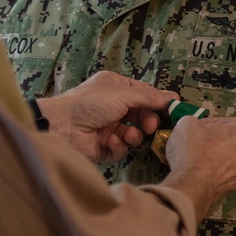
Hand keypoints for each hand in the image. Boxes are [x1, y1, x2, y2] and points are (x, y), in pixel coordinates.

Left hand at [36, 70, 175, 162]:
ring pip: (135, 134)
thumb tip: (173, 97)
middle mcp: (114, 106)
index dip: (158, 102)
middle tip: (149, 126)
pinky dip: (119, 145)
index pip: (145, 94)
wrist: (62, 125)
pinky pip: (122, 148)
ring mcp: (110, 127)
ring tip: (125, 134)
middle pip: (143, 115)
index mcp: (117, 88)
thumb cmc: (90, 102)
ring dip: (133, 134)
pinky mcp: (105, 147)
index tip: (173, 110)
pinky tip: (109, 141)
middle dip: (147, 120)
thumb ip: (149, 97)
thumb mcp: (123, 94)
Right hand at [160, 116, 235, 219]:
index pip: (228, 122)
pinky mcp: (231, 188)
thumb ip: (194, 122)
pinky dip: (212, 173)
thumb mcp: (186, 123)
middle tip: (197, 142)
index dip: (211, 123)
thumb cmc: (192, 152)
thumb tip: (194, 127)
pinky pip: (221, 176)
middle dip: (215, 141)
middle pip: (231, 142)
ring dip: (214, 158)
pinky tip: (198, 172)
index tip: (199, 127)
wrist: (190, 185)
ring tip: (196, 159)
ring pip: (228, 160)